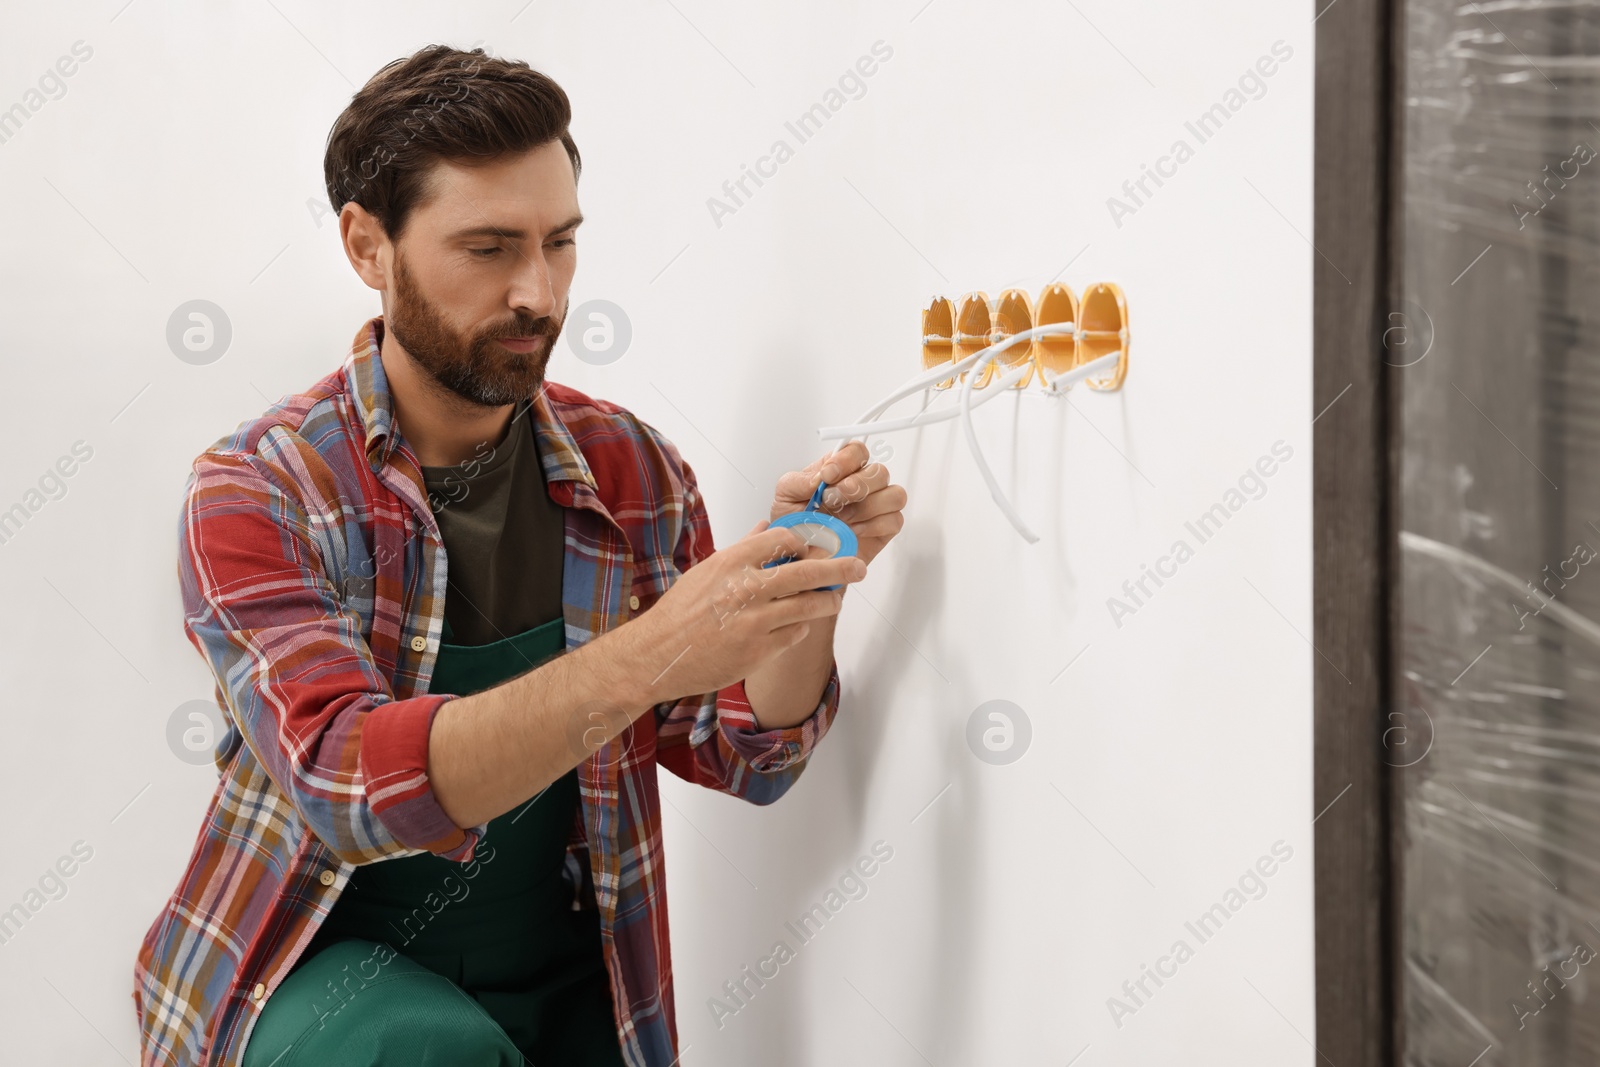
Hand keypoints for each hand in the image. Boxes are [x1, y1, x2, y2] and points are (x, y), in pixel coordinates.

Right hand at [617, 523, 867, 705]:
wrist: (658, 655)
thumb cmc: (680, 612)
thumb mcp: (707, 571)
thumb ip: (743, 549)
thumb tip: (767, 527)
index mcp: (732, 562)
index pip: (784, 540)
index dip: (807, 543)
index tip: (817, 547)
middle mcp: (746, 589)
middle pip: (807, 572)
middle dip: (839, 568)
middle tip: (859, 566)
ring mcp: (755, 622)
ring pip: (808, 606)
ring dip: (827, 601)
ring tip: (834, 600)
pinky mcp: (759, 651)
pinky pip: (794, 634)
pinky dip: (800, 628)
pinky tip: (796, 625)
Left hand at [771, 441, 906, 565]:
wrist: (797, 555)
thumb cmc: (794, 522)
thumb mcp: (786, 495)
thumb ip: (800, 481)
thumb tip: (820, 477)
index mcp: (840, 470)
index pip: (857, 450)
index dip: (847, 460)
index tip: (827, 475)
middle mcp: (861, 485)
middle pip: (879, 471)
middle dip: (856, 485)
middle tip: (832, 500)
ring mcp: (875, 507)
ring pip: (894, 494)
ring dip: (867, 506)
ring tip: (842, 518)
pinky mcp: (883, 530)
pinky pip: (894, 520)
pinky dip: (874, 526)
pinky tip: (853, 531)